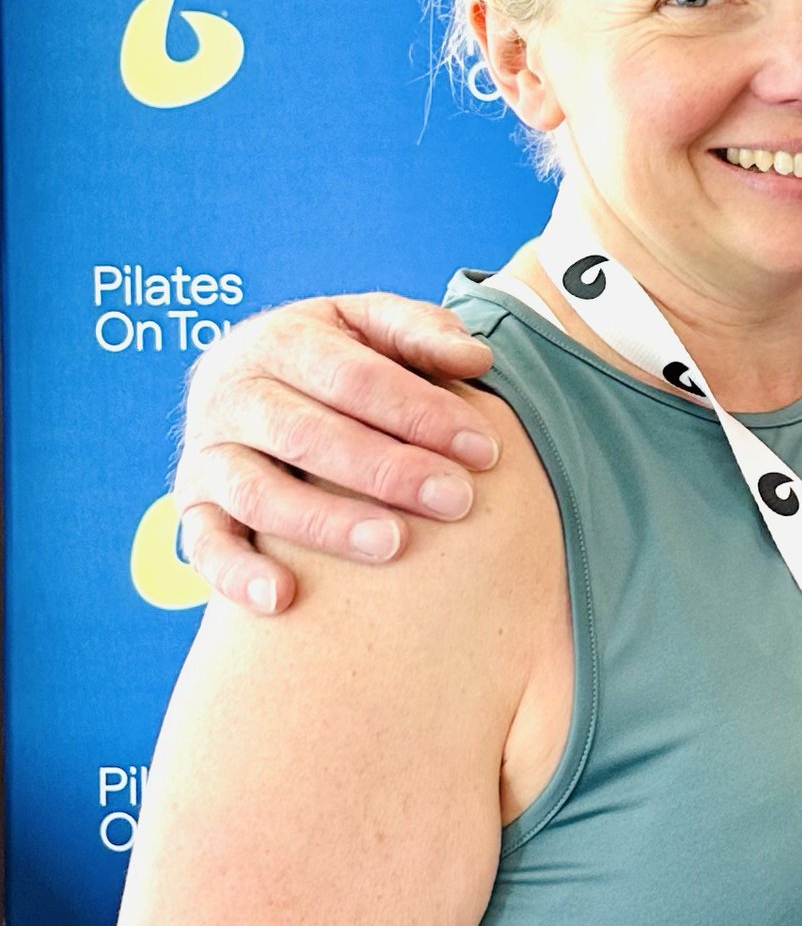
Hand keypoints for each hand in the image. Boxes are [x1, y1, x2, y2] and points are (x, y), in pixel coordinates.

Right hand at [175, 295, 498, 614]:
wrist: (253, 382)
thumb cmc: (336, 360)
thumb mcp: (371, 327)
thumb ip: (420, 333)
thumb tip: (477, 357)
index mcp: (278, 341)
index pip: (353, 377)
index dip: (420, 412)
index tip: (483, 449)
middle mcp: (231, 395)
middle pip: (306, 435)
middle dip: (387, 470)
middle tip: (455, 500)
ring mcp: (207, 454)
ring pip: (257, 493)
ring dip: (326, 523)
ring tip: (394, 545)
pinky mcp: (194, 507)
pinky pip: (205, 546)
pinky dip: (236, 574)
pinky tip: (284, 599)